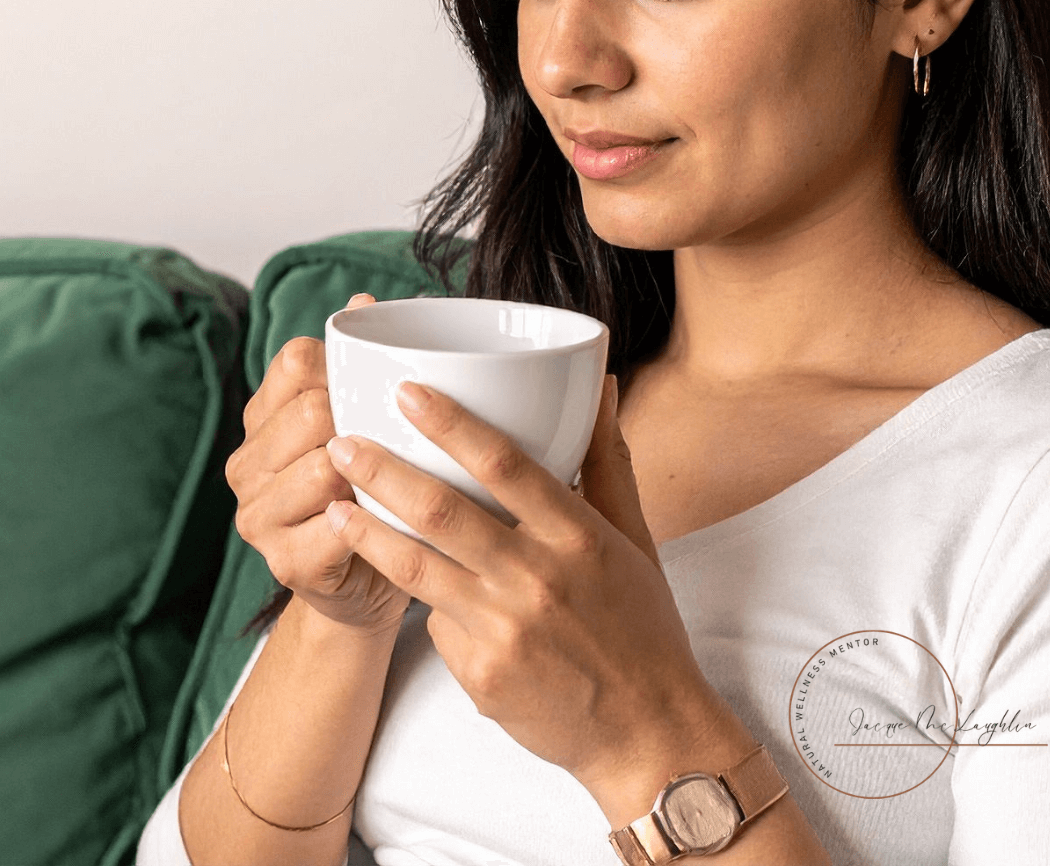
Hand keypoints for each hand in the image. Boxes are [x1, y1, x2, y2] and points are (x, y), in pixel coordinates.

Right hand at [225, 294, 410, 636]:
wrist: (370, 584)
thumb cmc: (374, 491)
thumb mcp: (366, 424)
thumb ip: (359, 365)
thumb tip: (363, 298)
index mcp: (263, 417)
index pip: (297, 361)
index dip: (344, 368)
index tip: (379, 390)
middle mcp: (247, 463)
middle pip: (311, 409)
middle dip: (361, 423)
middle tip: (397, 445)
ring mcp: (256, 515)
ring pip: (323, 467)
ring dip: (369, 476)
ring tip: (393, 486)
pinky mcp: (283, 563)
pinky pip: (335, 526)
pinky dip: (371, 523)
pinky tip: (385, 524)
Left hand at [323, 375, 727, 797]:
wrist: (646, 732)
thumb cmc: (642, 625)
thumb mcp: (635, 536)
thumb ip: (607, 459)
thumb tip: (600, 385)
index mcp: (578, 536)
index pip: (505, 465)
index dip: (451, 424)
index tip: (408, 393)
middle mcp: (538, 579)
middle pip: (442, 513)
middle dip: (382, 471)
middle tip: (340, 442)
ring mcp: (506, 631)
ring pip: (418, 570)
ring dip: (369, 533)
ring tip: (334, 506)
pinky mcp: (481, 676)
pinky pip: (439, 624)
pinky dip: (428, 602)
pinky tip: (421, 592)